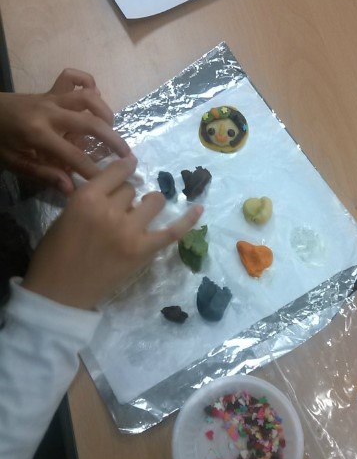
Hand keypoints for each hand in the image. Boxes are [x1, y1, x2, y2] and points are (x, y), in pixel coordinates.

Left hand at [0, 68, 130, 193]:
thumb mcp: (14, 162)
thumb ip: (43, 174)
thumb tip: (71, 188)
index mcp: (38, 133)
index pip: (73, 155)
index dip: (93, 170)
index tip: (108, 182)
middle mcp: (50, 112)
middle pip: (91, 123)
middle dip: (113, 140)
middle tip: (127, 156)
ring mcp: (51, 98)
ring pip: (88, 97)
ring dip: (105, 112)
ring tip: (112, 128)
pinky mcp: (51, 90)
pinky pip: (74, 78)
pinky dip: (88, 83)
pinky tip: (94, 98)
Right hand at [22, 155, 202, 308]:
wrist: (60, 293)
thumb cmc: (55, 254)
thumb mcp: (66, 215)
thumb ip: (90, 198)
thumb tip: (115, 187)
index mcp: (86, 198)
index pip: (117, 171)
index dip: (124, 168)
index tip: (129, 166)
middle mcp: (110, 210)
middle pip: (132, 189)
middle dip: (126, 196)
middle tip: (116, 211)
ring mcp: (130, 231)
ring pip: (154, 201)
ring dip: (148, 204)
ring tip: (140, 214)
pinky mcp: (143, 251)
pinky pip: (173, 231)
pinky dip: (188, 220)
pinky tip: (200, 208)